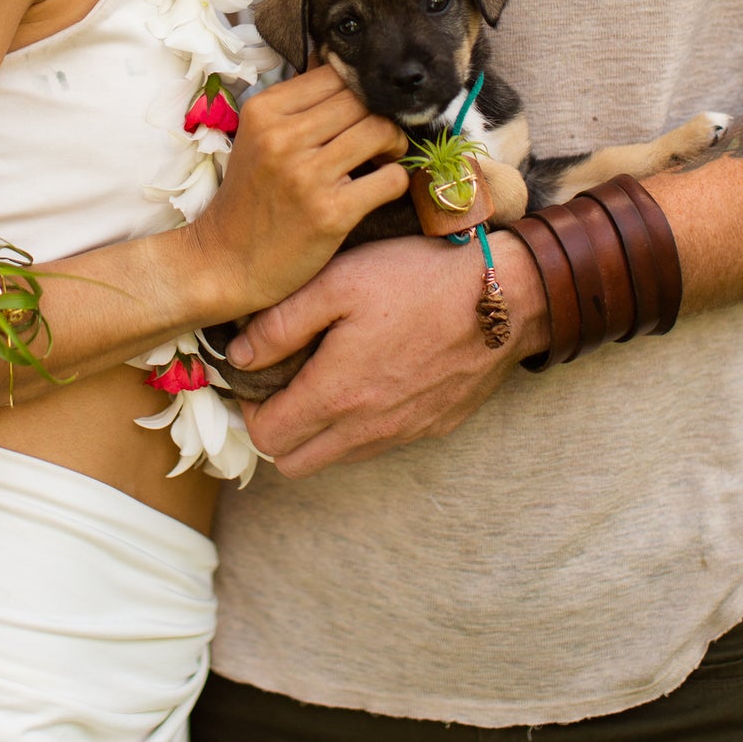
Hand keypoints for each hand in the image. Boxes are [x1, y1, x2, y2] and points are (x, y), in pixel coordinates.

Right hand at [189, 66, 406, 318]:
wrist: (224, 262)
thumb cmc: (248, 197)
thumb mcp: (257, 137)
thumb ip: (295, 102)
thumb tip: (332, 55)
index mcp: (264, 111)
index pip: (333, 74)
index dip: (357, 89)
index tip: (361, 111)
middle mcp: (283, 138)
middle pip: (360, 100)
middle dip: (380, 114)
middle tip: (380, 137)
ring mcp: (306, 176)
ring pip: (379, 131)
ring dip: (394, 144)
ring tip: (384, 158)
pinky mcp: (330, 213)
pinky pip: (390, 179)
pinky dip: (396, 180)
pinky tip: (380, 187)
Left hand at [227, 230, 550, 475]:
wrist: (505, 294)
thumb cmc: (417, 278)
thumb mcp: (338, 281)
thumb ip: (280, 323)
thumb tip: (237, 355)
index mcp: (337, 395)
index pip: (266, 438)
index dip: (250, 409)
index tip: (257, 375)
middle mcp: (368, 428)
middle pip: (295, 463)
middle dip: (279, 429)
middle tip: (284, 382)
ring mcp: (404, 432)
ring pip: (338, 457)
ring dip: (320, 430)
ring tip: (325, 375)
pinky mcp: (433, 426)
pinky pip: (380, 443)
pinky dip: (361, 424)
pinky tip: (371, 376)